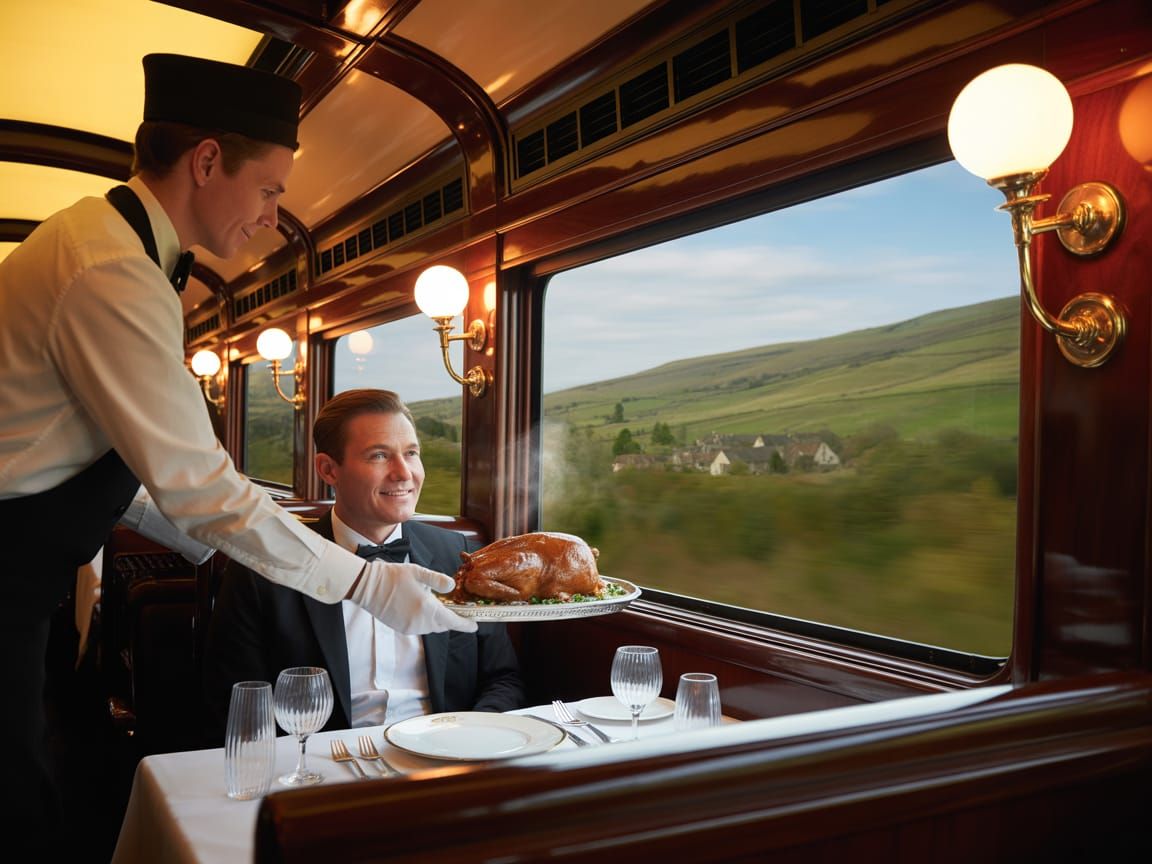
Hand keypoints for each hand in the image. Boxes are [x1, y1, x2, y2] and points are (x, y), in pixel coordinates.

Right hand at [348, 561, 476, 633]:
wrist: (367, 586)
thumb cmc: (392, 576)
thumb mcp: (418, 572)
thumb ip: (437, 580)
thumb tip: (451, 586)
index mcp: (427, 609)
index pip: (452, 621)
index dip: (465, 624)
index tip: (474, 625)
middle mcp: (419, 622)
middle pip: (442, 625)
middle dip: (450, 618)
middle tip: (456, 609)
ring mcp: (409, 627)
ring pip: (431, 627)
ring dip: (436, 618)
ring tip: (435, 604)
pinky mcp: (401, 628)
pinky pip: (419, 627)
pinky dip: (424, 620)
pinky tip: (420, 607)